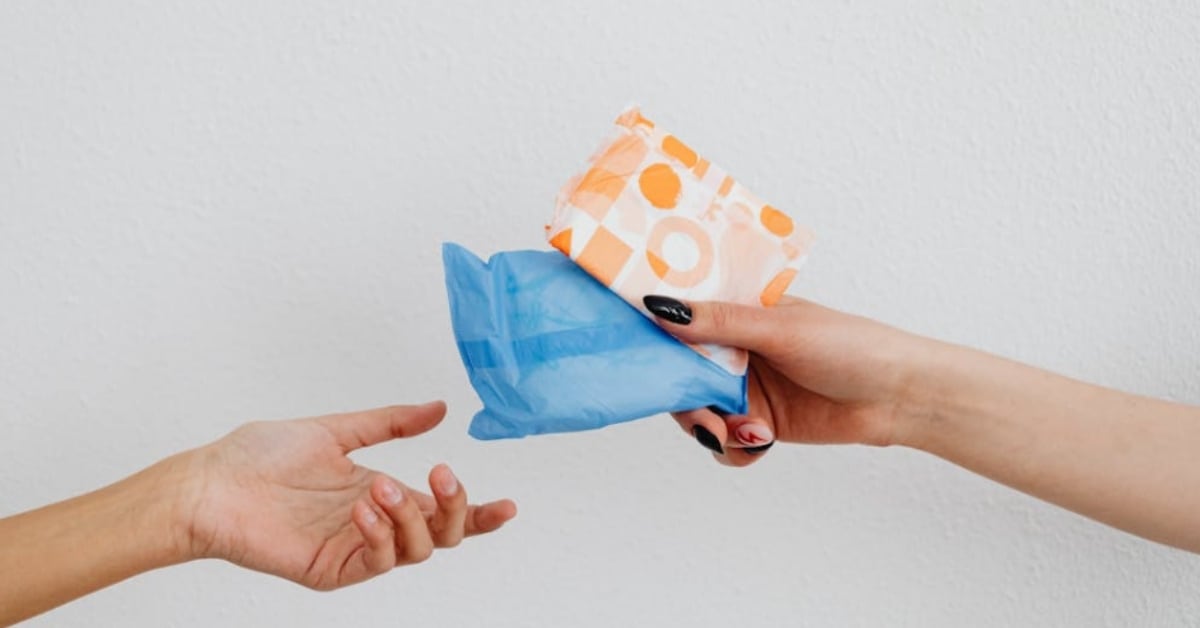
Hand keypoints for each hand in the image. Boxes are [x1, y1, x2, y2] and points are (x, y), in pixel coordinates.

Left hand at [175, 402, 515, 589]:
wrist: (211, 482)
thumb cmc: (261, 456)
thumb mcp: (338, 429)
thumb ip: (391, 422)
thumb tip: (439, 408)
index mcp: (381, 493)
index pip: (441, 509)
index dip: (477, 511)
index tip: (508, 505)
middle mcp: (375, 523)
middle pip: (442, 534)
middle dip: (457, 508)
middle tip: (442, 474)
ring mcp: (355, 548)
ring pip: (417, 549)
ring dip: (411, 516)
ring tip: (381, 487)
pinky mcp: (332, 569)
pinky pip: (375, 562)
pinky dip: (380, 535)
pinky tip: (364, 509)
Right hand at [645, 295, 932, 465]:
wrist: (896, 397)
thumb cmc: (849, 345)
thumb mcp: (778, 329)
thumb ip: (719, 323)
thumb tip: (659, 307)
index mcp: (737, 313)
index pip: (680, 319)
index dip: (654, 336)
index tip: (634, 355)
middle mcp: (735, 349)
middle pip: (680, 376)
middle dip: (686, 401)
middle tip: (704, 418)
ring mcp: (745, 388)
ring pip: (698, 413)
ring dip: (713, 428)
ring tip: (746, 432)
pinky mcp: (757, 423)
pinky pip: (724, 441)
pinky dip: (734, 447)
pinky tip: (760, 442)